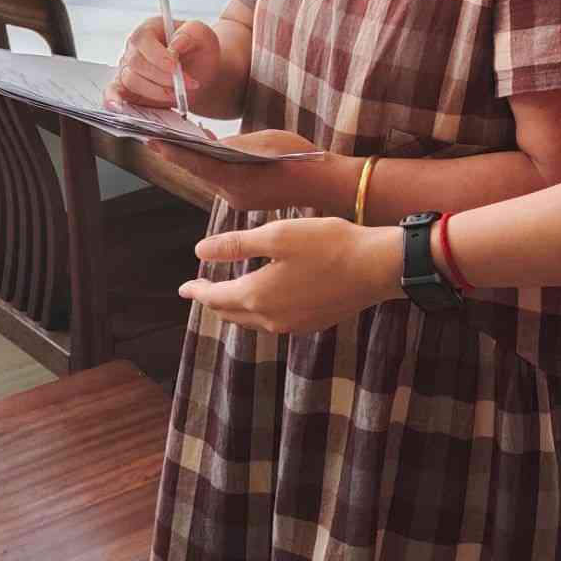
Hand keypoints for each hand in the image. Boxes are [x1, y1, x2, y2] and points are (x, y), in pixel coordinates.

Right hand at [108, 16, 221, 111]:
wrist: (202, 74)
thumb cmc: (199, 51)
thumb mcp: (203, 35)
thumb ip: (191, 34)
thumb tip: (175, 45)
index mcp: (149, 30)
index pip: (143, 39)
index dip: (157, 55)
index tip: (175, 68)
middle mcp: (134, 48)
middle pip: (136, 63)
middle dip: (162, 78)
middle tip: (185, 84)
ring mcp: (128, 68)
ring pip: (131, 81)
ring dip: (156, 91)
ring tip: (178, 93)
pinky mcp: (126, 87)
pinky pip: (113, 92)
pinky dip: (114, 99)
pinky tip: (120, 107)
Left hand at [146, 132, 356, 213]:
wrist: (326, 184)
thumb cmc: (300, 159)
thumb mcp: (264, 141)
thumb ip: (234, 144)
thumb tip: (209, 144)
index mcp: (234, 180)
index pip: (193, 162)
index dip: (171, 150)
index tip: (151, 138)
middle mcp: (231, 194)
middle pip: (198, 171)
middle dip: (180, 152)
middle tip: (159, 133)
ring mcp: (239, 199)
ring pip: (209, 176)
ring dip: (196, 159)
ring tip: (180, 138)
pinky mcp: (248, 199)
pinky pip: (222, 180)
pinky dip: (213, 166)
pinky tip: (211, 151)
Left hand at [180, 217, 404, 333]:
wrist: (376, 267)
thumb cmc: (328, 244)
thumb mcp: (276, 236)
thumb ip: (236, 245)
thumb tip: (200, 252)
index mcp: (257, 295)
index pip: (215, 297)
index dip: (197, 290)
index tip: (184, 287)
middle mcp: (271, 317)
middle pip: (231, 313)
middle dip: (213, 301)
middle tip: (201, 291)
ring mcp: (293, 324)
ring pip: (252, 320)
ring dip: (236, 308)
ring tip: (229, 296)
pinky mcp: (312, 323)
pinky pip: (274, 322)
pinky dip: (260, 312)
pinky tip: (266, 300)